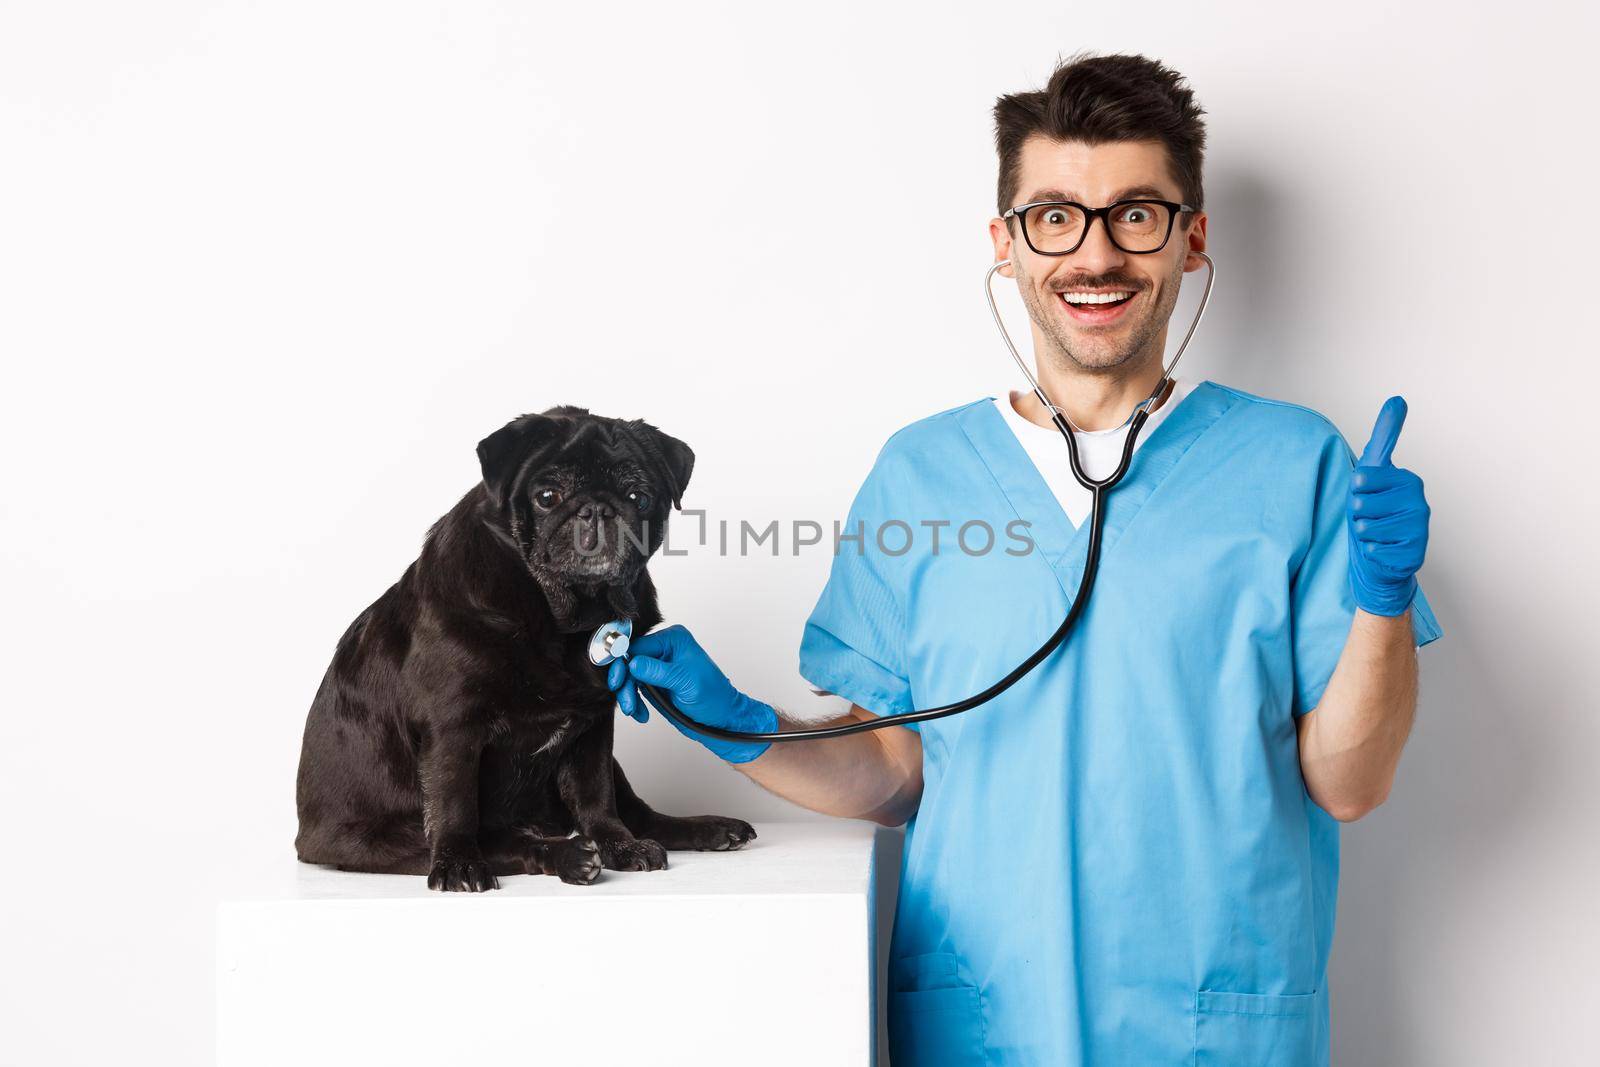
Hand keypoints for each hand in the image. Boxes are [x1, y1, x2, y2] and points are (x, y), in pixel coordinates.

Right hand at [605, 624, 777, 763]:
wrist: (721, 718)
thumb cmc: (713, 696)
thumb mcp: (684, 682)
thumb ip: (656, 671)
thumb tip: (632, 663)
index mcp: (673, 640)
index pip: (637, 646)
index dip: (623, 663)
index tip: (618, 681)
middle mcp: (664, 650)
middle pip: (629, 661)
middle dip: (625, 683)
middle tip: (627, 702)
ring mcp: (658, 667)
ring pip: (629, 677)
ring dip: (628, 695)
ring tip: (635, 711)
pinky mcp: (655, 683)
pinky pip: (634, 688)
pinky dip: (634, 702)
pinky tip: (641, 714)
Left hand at [1347, 396, 1430, 615]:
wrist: (1380, 554)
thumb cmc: (1373, 509)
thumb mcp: (1373, 469)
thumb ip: (1385, 435)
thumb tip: (1398, 398)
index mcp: (1409, 480)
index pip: (1362, 478)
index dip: (1355, 489)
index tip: (1366, 493)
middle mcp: (1420, 503)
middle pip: (1362, 505)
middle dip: (1357, 513)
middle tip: (1370, 517)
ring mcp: (1420, 530)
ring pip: (1366, 528)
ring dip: (1363, 533)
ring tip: (1375, 533)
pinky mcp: (1414, 555)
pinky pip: (1374, 550)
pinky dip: (1370, 551)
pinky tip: (1381, 549)